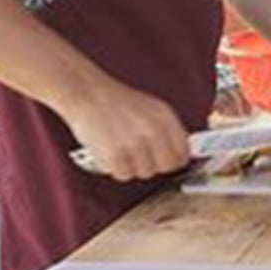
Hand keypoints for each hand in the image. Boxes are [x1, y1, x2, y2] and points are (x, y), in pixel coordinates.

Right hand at [59, 79, 191, 181]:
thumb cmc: (116, 101)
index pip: (183, 153)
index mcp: (166, 118)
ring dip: (134, 166)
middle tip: (141, 156)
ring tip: (122, 148)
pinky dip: (117, 168)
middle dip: (155, 165)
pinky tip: (112, 152)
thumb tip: (181, 151)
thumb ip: (169, 129)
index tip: (166, 160)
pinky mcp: (115, 155)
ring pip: (145, 173)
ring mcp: (135, 144)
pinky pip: (124, 175)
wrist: (87, 94)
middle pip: (167, 166)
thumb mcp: (153, 108)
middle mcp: (153, 131)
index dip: (174, 160)